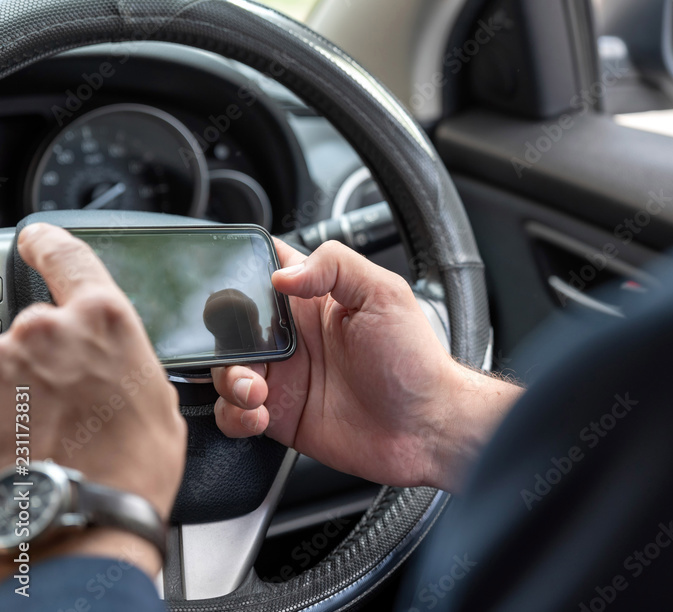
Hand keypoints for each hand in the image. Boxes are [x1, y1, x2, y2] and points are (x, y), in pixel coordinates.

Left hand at [0, 224, 186, 577]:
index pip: (65, 254)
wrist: (81, 524)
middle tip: (63, 407)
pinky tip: (20, 442)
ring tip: (41, 437)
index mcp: (103, 318)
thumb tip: (104, 360)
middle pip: (35, 327)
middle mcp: (45, 328)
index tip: (35, 241)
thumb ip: (121, 358)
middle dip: (44, 361)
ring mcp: (1, 361)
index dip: (47, 243)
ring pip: (6, 364)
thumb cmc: (130, 470)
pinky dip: (3, 412)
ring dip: (17, 392)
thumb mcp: (154, 399)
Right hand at [212, 240, 520, 491]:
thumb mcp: (384, 294)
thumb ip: (336, 266)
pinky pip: (236, 413)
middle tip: (241, 352)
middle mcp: (295, 336)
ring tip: (255, 391)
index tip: (232, 287)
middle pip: (232, 325)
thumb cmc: (415, 361)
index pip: (266, 271)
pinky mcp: (281, 415)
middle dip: (224, 337)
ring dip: (229, 379)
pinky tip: (260, 414)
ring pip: (227, 369)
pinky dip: (235, 415)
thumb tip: (283, 274)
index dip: (240, 273)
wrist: (426, 428)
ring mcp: (285, 376)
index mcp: (316, 300)